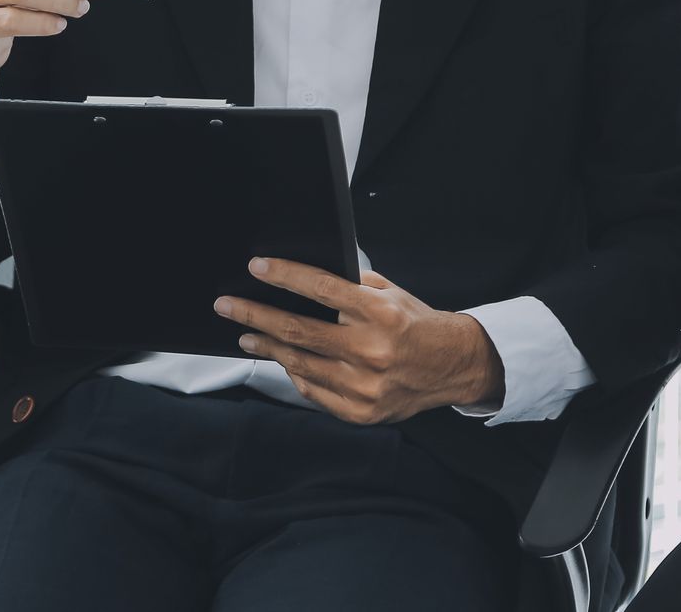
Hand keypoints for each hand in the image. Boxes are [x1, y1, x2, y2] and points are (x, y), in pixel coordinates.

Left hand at [215, 258, 505, 424]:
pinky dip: (295, 372)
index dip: (285, 276)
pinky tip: (282, 360)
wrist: (453, 366)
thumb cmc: (418, 324)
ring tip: (246, 335)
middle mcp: (371, 351)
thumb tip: (303, 280)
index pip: (322, 289)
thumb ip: (351, 287)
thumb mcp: (391, 294)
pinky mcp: (360, 411)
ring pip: (299, 363)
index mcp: (381, 315)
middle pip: (298, 331)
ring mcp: (364, 386)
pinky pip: (314, 390)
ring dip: (267, 346)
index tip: (257, 268)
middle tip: (227, 306)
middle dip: (256, 315)